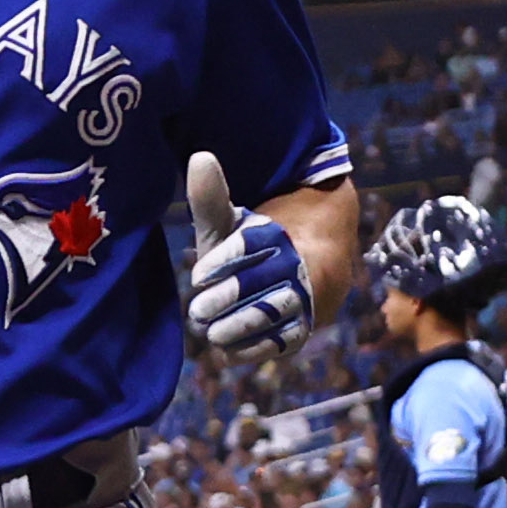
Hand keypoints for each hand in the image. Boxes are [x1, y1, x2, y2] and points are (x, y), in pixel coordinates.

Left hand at [183, 153, 309, 357]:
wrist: (307, 269)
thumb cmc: (252, 247)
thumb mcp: (231, 224)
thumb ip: (211, 200)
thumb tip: (199, 157)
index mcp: (281, 235)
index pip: (256, 244)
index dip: (229, 259)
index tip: (200, 273)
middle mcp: (300, 265)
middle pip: (267, 281)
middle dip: (232, 297)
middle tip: (199, 310)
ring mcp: (306, 299)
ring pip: (278, 312)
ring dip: (244, 324)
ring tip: (212, 331)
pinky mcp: (305, 329)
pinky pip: (286, 340)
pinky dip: (257, 347)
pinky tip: (227, 350)